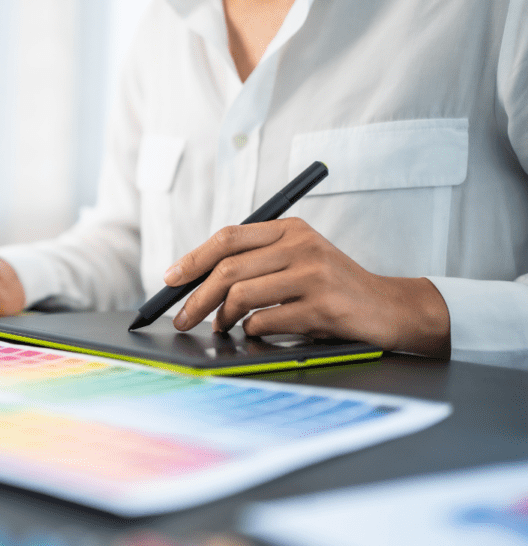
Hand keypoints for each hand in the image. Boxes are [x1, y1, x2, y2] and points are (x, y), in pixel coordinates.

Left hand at [163, 217, 450, 356]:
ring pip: (242, 296)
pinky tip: (256, 331)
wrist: (389, 308)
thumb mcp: (299, 258)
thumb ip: (257, 260)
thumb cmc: (332, 287)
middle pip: (228, 270)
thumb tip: (196, 280)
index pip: (228, 237)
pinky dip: (251, 330)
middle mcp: (302, 245)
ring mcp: (313, 275)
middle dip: (196, 297)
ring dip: (222, 318)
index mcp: (290, 228)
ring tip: (221, 327)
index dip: (193, 258)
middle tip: (182, 317)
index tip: (170, 279)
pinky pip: (265, 322)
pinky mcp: (322, 307)